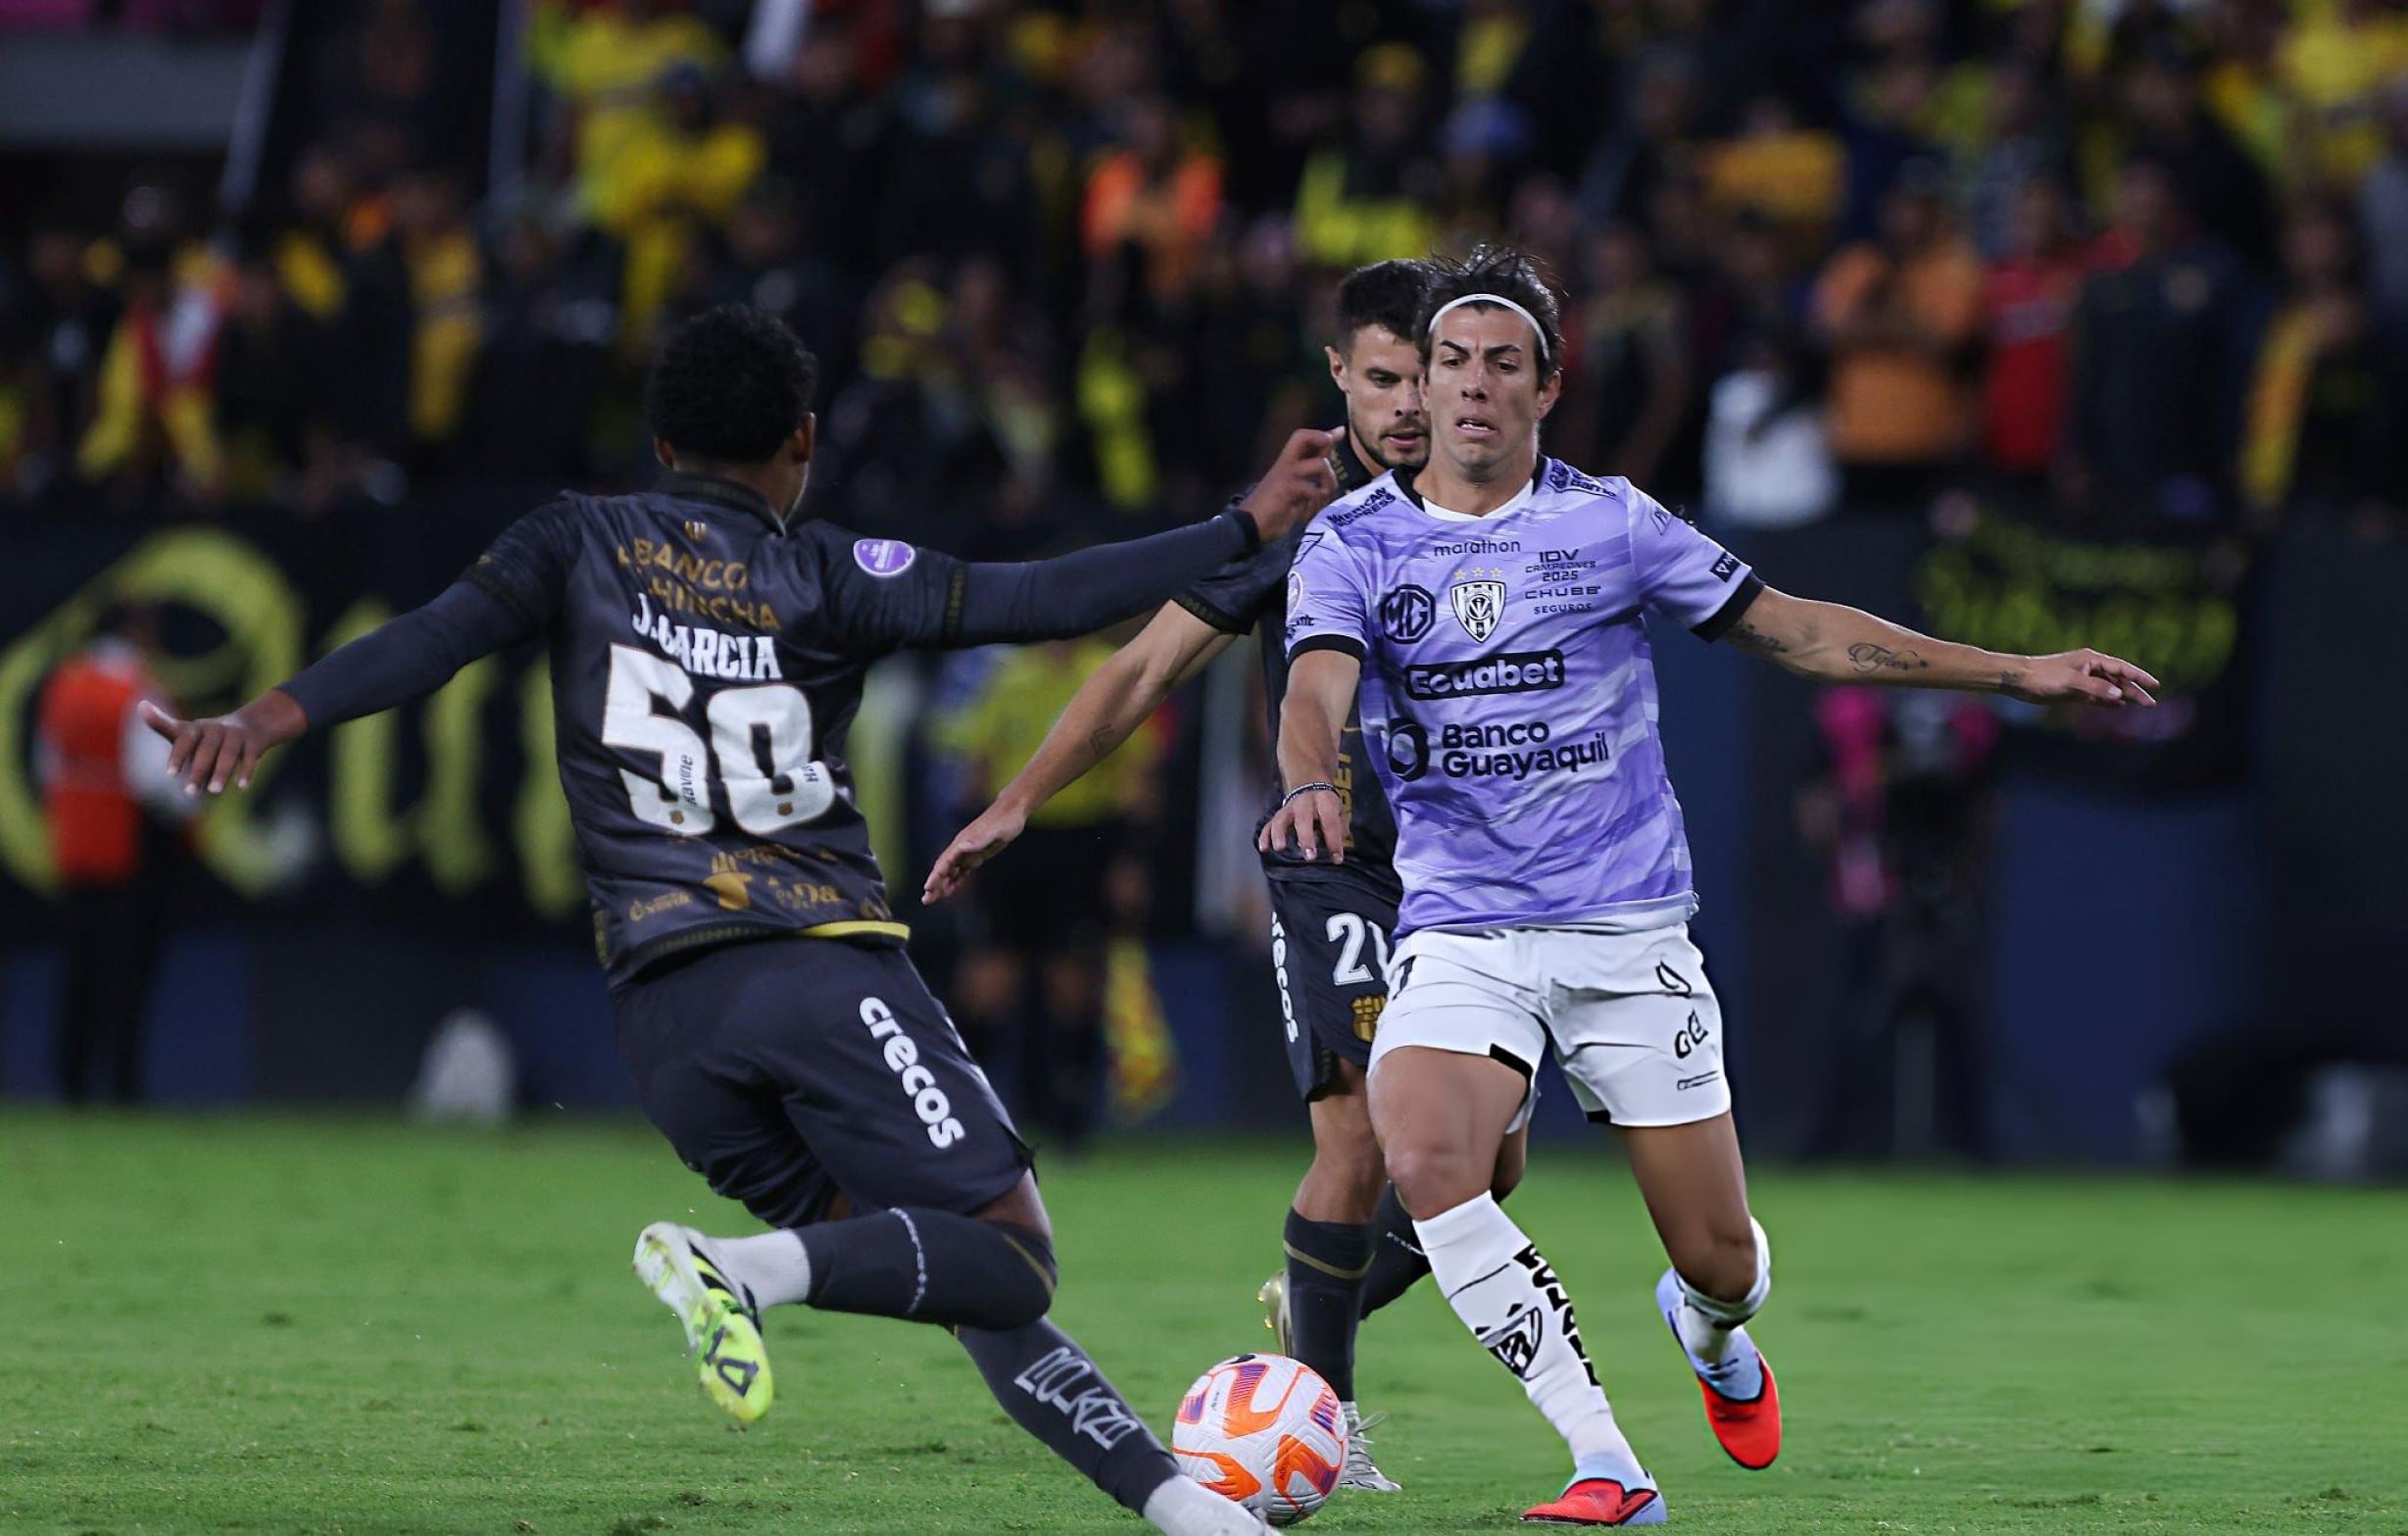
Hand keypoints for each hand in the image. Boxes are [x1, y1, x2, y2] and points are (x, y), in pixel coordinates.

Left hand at [138, 691, 306, 795]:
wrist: (251, 725)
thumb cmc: (208, 736)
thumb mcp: (186, 730)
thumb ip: (162, 724)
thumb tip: (141, 704)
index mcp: (198, 727)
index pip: (186, 740)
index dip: (179, 756)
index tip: (170, 775)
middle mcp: (217, 729)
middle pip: (207, 750)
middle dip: (199, 771)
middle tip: (190, 793)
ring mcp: (237, 736)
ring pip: (229, 754)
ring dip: (222, 772)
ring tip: (214, 792)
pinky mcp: (254, 744)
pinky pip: (250, 757)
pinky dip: (246, 771)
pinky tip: (241, 786)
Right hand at [922, 798, 1027, 902]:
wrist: (1013, 811)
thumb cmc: (1006, 820)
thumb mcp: (995, 830)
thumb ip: (978, 839)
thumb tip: (961, 846)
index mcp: (963, 842)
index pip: (945, 861)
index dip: (936, 875)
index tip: (928, 887)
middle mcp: (962, 847)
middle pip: (944, 868)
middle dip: (935, 883)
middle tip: (926, 900)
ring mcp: (968, 851)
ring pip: (951, 871)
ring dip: (942, 884)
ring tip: (933, 899)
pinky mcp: (976, 855)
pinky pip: (962, 870)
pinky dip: (955, 881)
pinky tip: (950, 890)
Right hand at [1237, 428, 1337, 541]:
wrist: (1248, 525)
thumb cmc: (1270, 511)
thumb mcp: (1292, 492)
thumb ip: (1307, 481)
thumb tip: (1323, 476)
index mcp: (1286, 463)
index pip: (1304, 438)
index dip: (1324, 434)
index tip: (1339, 432)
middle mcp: (1285, 464)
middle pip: (1303, 436)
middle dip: (1324, 442)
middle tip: (1328, 461)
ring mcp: (1286, 475)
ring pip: (1320, 465)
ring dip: (1329, 483)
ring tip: (1321, 498)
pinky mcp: (1287, 489)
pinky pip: (1313, 489)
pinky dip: (1316, 503)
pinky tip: (1307, 513)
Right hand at [1256, 786, 1346, 863]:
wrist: (1311, 785)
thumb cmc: (1327, 806)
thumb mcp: (1340, 813)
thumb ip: (1339, 830)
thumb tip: (1330, 846)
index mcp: (1324, 801)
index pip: (1330, 821)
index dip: (1334, 841)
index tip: (1336, 859)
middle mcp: (1305, 803)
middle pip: (1303, 819)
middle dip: (1306, 838)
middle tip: (1310, 857)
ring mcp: (1289, 808)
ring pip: (1281, 820)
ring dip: (1279, 834)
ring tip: (1280, 849)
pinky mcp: (1279, 815)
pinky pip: (1269, 825)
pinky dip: (1265, 836)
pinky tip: (1264, 849)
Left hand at [1999, 650, 2159, 707]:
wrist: (2018, 680)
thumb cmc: (2043, 676)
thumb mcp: (2071, 682)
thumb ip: (2096, 688)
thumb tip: (2120, 694)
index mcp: (2091, 659)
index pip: (2122, 668)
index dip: (2139, 676)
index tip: (2155, 685)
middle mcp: (2089, 668)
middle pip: (2117, 679)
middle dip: (2134, 690)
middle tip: (2150, 703)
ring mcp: (2082, 679)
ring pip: (2108, 688)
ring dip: (2123, 696)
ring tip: (2139, 704)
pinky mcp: (2073, 690)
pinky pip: (2096, 696)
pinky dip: (2107, 701)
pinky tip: (2117, 706)